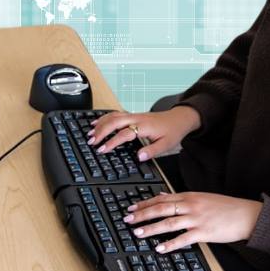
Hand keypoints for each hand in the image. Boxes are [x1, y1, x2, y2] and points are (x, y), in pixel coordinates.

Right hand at [86, 106, 200, 160]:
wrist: (179, 118)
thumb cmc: (172, 131)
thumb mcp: (166, 145)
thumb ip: (151, 151)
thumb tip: (138, 157)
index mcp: (144, 126)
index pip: (124, 134)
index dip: (112, 142)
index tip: (102, 149)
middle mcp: (137, 118)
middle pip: (114, 122)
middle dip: (101, 132)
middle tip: (91, 142)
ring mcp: (134, 115)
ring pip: (113, 116)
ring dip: (100, 124)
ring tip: (90, 134)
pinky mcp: (133, 115)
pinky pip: (115, 114)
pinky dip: (104, 118)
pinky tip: (96, 123)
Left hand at [122, 191, 262, 253]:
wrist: (246, 214)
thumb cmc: (226, 207)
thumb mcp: (202, 197)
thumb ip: (182, 197)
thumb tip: (163, 196)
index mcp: (189, 196)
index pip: (162, 198)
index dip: (144, 203)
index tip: (131, 207)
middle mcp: (191, 205)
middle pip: (161, 208)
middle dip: (142, 214)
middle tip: (128, 219)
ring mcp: (197, 218)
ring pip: (169, 222)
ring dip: (151, 228)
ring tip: (138, 233)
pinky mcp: (204, 232)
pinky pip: (183, 238)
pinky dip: (170, 244)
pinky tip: (160, 248)